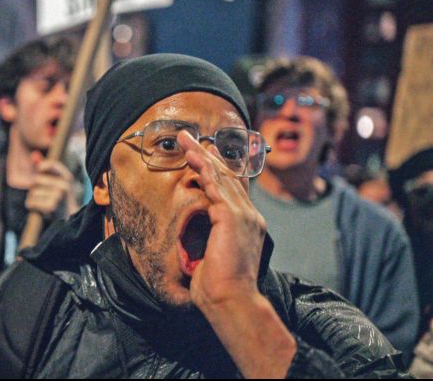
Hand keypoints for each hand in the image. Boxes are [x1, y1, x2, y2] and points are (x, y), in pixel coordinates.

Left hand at [25, 151, 78, 218]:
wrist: (68, 219)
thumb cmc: (58, 197)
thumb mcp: (53, 181)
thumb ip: (43, 167)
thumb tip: (33, 154)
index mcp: (67, 178)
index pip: (53, 164)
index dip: (42, 165)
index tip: (39, 170)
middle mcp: (64, 185)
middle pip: (36, 179)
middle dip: (35, 187)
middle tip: (44, 195)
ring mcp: (58, 196)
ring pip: (32, 192)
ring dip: (34, 198)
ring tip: (44, 203)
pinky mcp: (51, 206)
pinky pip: (31, 202)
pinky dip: (33, 206)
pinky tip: (42, 209)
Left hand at [178, 131, 294, 378]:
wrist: (230, 300)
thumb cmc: (220, 286)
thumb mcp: (214, 256)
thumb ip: (211, 240)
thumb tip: (197, 236)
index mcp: (249, 225)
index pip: (234, 190)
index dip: (220, 169)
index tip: (207, 154)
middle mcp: (250, 216)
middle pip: (228, 177)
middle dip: (208, 155)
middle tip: (192, 138)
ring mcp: (243, 214)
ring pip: (220, 176)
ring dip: (202, 155)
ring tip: (186, 139)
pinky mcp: (231, 216)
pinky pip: (214, 185)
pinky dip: (202, 168)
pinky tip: (192, 156)